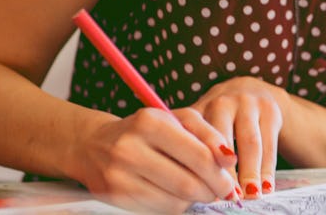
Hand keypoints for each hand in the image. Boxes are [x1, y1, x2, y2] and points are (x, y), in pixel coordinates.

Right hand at [73, 107, 239, 213]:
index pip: (198, 156)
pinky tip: (178, 196)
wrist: (94, 145)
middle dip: (212, 192)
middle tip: (221, 192)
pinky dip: (175, 206)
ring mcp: (119, 175)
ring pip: (174, 201)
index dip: (220, 174)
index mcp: (150, 122)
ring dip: (195, 201)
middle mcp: (130, 148)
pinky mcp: (114, 196)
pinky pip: (158, 209)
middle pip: (187, 183)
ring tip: (200, 192)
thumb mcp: (177, 119)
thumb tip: (230, 158)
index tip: (230, 182)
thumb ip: (208, 134)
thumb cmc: (146, 130)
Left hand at [187, 76, 289, 198]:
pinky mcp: (269, 109)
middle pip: (223, 141)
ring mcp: (247, 103)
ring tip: (250, 197)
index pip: (194, 141)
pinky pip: (269, 144)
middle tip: (229, 198)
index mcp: (197, 110)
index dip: (199, 166)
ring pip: (250, 143)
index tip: (203, 192)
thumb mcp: (199, 127)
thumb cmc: (217, 120)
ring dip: (251, 173)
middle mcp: (221, 102)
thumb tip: (185, 188)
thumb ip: (190, 150)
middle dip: (226, 173)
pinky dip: (268, 169)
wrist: (252, 90)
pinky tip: (267, 187)